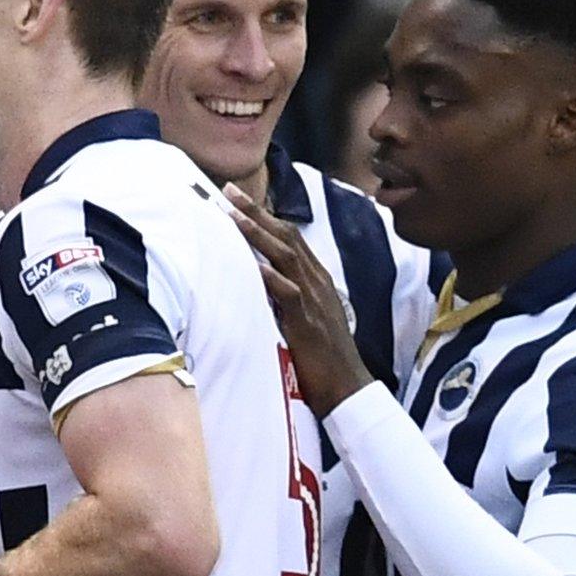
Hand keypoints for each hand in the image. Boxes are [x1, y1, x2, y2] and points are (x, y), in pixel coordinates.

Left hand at [224, 185, 374, 417]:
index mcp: (315, 278)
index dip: (263, 215)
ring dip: (257, 233)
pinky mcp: (307, 322)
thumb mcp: (303, 314)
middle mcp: (316, 282)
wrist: (346, 385)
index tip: (237, 199)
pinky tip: (252, 264)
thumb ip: (286, 294)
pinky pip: (287, 293)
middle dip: (256, 212)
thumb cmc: (321, 354)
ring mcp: (313, 299)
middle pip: (286, 236)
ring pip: (285, 256)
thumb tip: (259, 278)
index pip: (288, 237)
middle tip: (229, 191)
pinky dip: (270, 277)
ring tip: (232, 214)